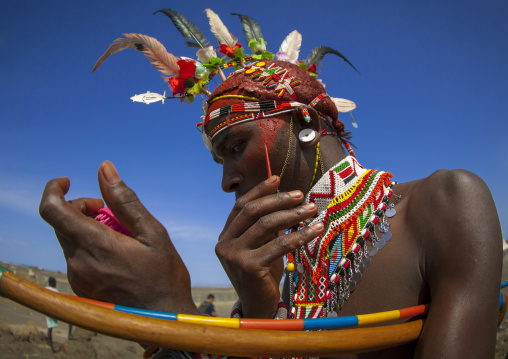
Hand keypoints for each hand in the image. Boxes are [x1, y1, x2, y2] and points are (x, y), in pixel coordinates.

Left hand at [39, 161, 198, 313]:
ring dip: (86, 226)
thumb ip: (124, 200)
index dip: (54, 189)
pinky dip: (88, 243)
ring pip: (68, 238)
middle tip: (110, 212)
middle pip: (61, 222)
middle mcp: (79, 263)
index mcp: (96, 246)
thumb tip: (104, 169)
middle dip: (82, 208)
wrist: (163, 315)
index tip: (67, 181)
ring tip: (118, 235)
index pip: (53, 210)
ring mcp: (78, 277)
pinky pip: (74, 255)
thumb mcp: (152, 232)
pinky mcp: (80, 286)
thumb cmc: (164, 274)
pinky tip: (115, 251)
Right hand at [215, 175, 323, 317]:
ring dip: (293, 215)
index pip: (241, 206)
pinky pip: (279, 245)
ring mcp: (234, 256)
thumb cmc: (263, 274)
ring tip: (312, 209)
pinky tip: (315, 230)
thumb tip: (285, 197)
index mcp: (225, 235)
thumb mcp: (261, 246)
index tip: (277, 179)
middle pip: (253, 212)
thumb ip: (266, 226)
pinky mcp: (249, 267)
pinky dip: (300, 235)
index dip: (259, 191)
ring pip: (266, 225)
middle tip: (301, 195)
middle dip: (278, 200)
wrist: (258, 307)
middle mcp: (225, 243)